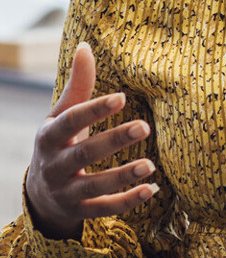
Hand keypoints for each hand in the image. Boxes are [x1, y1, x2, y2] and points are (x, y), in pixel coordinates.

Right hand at [26, 42, 156, 241]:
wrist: (41, 193)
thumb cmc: (60, 142)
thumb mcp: (62, 115)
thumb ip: (78, 85)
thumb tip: (85, 46)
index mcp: (49, 137)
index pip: (71, 121)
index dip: (94, 110)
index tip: (122, 97)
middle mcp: (54, 166)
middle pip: (83, 154)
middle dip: (113, 141)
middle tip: (145, 126)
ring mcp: (66, 191)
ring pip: (94, 186)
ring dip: (123, 176)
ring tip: (151, 165)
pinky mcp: (80, 211)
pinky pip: (103, 209)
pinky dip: (127, 202)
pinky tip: (153, 189)